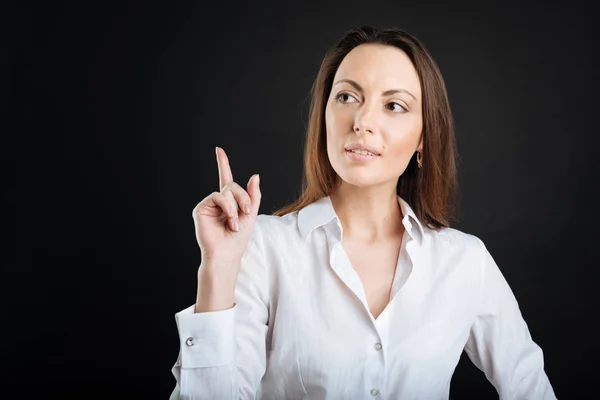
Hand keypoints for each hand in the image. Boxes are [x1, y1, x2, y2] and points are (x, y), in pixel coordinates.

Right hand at [192, 147, 260, 264]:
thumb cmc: (238, 237)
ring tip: (234, 222)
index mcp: (230, 201)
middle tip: (247, 212)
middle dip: (243, 198)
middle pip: (232, 186)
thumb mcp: (251, 214)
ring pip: (226, 191)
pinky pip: (217, 196)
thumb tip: (255, 175)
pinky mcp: (201, 209)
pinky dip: (227, 207)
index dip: (222, 164)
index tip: (218, 150)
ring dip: (235, 206)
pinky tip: (229, 219)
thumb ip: (253, 195)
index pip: (226, 178)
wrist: (227, 252)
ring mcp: (209, 204)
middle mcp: (219, 201)